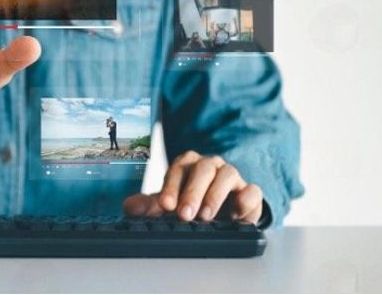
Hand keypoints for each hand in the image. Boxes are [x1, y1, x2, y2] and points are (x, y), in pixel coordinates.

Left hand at [123, 151, 263, 223]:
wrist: (223, 216)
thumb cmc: (193, 205)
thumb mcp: (170, 205)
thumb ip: (149, 206)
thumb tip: (129, 206)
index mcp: (189, 165)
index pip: (179, 168)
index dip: (171, 186)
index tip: (166, 205)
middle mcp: (211, 166)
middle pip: (203, 169)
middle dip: (192, 191)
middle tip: (185, 214)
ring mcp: (232, 177)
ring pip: (227, 174)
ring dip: (215, 195)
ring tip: (205, 217)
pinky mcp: (250, 193)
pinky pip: (252, 190)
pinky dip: (245, 199)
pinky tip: (236, 214)